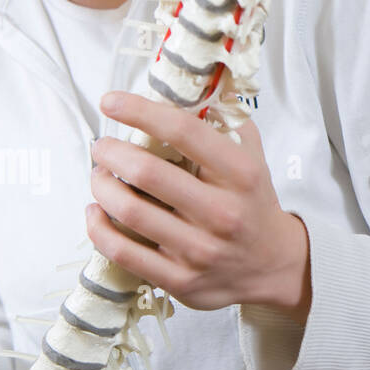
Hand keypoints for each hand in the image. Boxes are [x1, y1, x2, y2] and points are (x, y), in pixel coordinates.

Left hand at [86, 92, 310, 318]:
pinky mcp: (180, 280)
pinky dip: (98, 228)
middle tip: (100, 146)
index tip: (110, 101)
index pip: (182, 131)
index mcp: (241, 174)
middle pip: (147, 172)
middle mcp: (223, 212)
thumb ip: (222, 122)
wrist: (275, 267)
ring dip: (101, 186)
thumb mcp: (251, 157)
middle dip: (110, 152)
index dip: (139, 110)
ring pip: (130, 211)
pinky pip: (124, 252)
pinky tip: (95, 212)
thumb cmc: (252, 203)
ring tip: (98, 175)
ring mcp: (200, 250)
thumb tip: (179, 88)